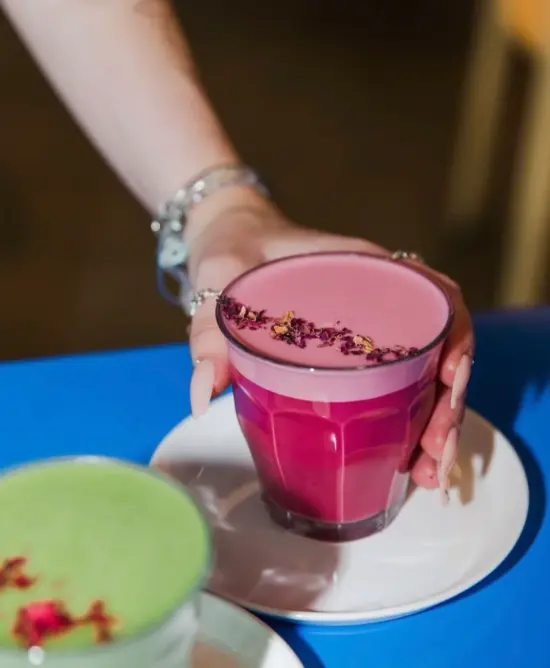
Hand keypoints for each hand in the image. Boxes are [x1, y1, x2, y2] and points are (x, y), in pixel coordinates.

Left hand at [186, 194, 473, 494]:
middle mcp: (383, 297)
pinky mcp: (360, 349)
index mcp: (364, 269)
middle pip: (442, 349)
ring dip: (435, 423)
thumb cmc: (233, 249)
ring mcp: (375, 325)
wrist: (232, 239)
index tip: (446, 385)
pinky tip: (408, 460)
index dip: (454, 343)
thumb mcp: (219, 278)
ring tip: (427, 473)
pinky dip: (412, 421)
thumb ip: (208, 330)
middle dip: (446, 407)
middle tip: (432, 458)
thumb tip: (203, 396)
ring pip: (428, 373)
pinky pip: (401, 382)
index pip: (437, 300)